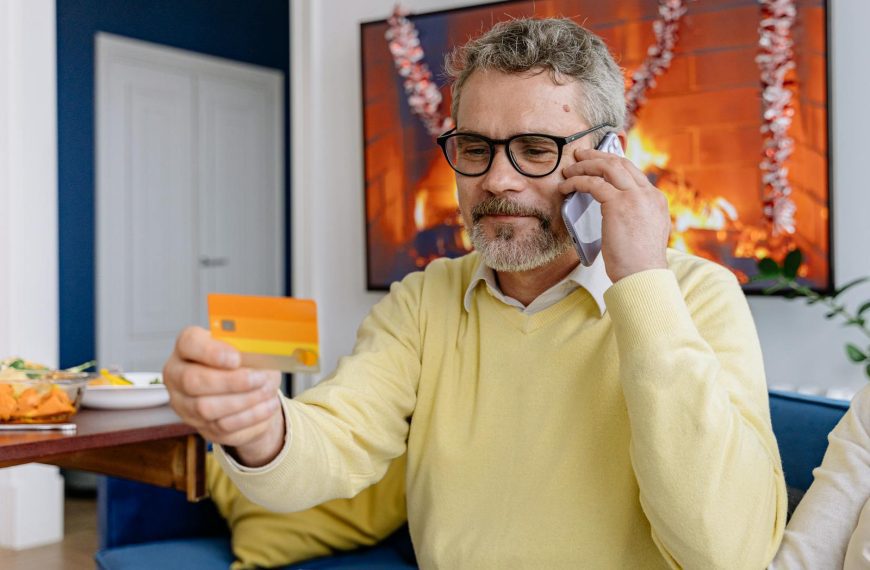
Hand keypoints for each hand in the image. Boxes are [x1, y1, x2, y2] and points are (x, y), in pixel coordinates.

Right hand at [163, 326, 284, 466]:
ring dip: (243, 401)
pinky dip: (250, 416)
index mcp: (187, 346)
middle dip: (230, 382)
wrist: (251, 390)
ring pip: (206, 408)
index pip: (189, 343)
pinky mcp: (201, 427)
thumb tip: (259, 356)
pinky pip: (223, 426)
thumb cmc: (247, 361)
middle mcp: (178, 375)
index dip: (211, 352)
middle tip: (259, 379)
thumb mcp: (251, 349)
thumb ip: (249, 348)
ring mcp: (185, 404)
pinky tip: (268, 405)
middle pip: (192, 381)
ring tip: (267, 391)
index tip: (236, 359)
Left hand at [558, 148, 670, 281]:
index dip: (613, 164)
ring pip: (607, 167)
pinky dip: (577, 182)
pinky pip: (593, 183)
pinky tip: (566, 186)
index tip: (597, 163)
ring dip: (585, 165)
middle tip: (580, 156)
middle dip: (597, 156)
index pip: (633, 172)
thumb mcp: (644, 233)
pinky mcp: (618, 204)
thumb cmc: (638, 263)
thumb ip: (636, 216)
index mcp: (656, 200)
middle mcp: (648, 194)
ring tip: (569, 169)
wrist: (643, 276)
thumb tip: (618, 212)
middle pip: (620, 163)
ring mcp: (635, 196)